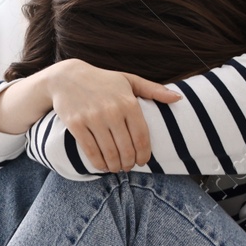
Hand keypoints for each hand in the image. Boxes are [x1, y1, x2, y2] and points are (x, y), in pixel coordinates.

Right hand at [44, 59, 180, 171]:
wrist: (66, 77)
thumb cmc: (102, 81)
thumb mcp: (129, 80)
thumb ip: (153, 90)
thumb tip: (179, 98)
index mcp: (128, 102)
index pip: (141, 136)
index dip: (144, 154)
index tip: (143, 161)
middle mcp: (112, 111)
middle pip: (126, 148)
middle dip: (129, 162)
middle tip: (128, 166)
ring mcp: (93, 118)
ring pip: (109, 152)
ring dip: (115, 165)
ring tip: (117, 168)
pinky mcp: (76, 124)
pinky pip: (91, 151)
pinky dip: (98, 163)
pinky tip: (103, 166)